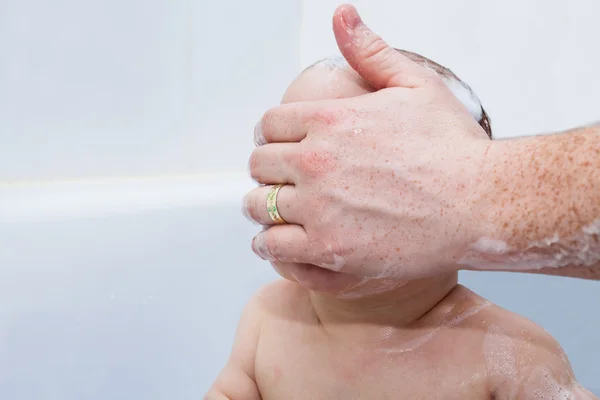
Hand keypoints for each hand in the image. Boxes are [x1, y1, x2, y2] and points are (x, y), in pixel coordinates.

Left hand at [244, 5, 491, 286]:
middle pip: (260, 163)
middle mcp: (316, 160)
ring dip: (262, 205)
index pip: (269, 124)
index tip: (276, 144)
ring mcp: (319, 207)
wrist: (480, 204)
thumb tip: (342, 16)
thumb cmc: (453, 148)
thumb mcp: (415, 84)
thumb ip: (370, 51)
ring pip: (259, 204)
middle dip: (267, 168)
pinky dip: (269, 243)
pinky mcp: (328, 248)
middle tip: (278, 178)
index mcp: (329, 119)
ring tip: (273, 209)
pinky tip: (276, 240)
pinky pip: (272, 245)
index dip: (270, 134)